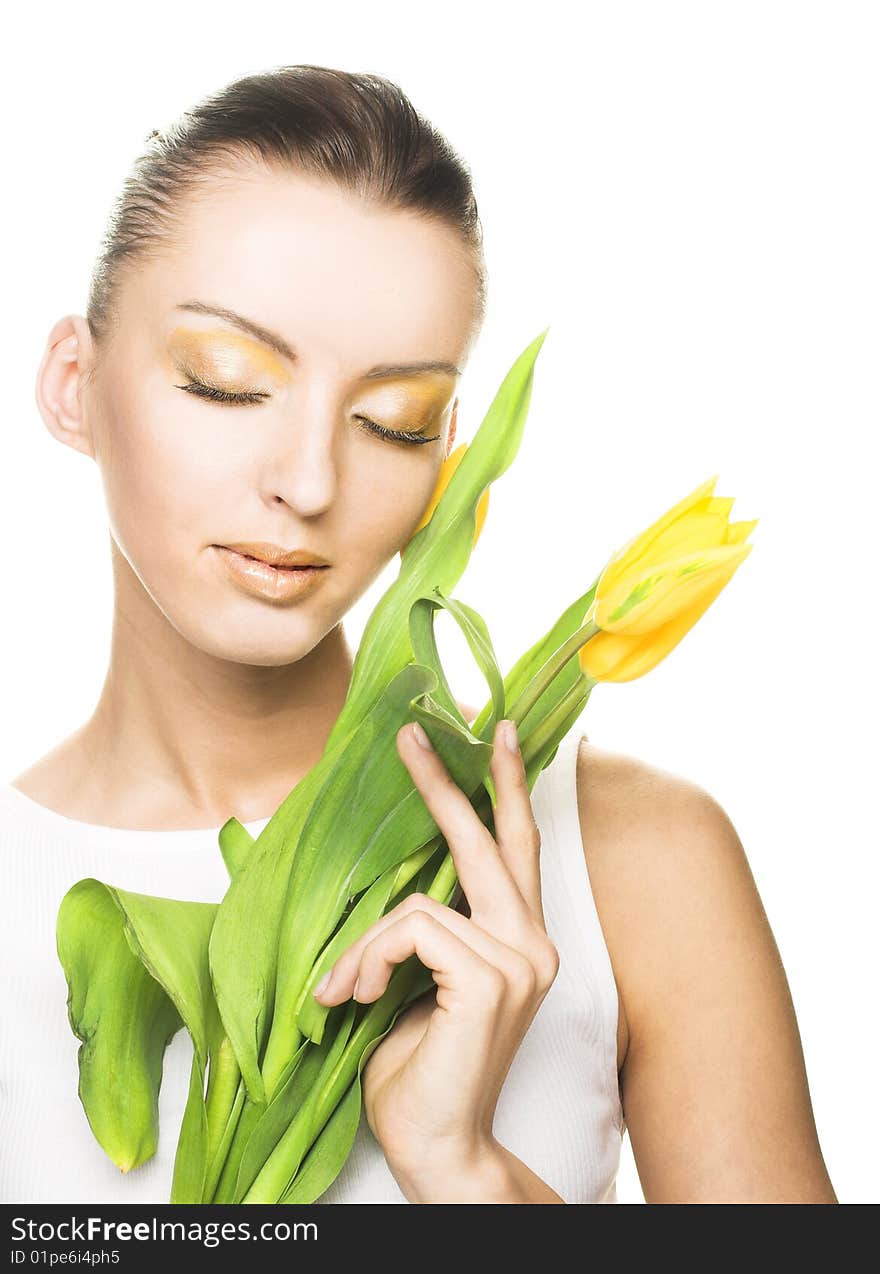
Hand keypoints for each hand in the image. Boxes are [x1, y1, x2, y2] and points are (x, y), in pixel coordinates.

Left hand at [312, 717, 560, 1193]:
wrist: (438, 1145)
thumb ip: (428, 930)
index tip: (491, 733)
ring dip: (366, 946)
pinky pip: (411, 930)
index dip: (505, 787)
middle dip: (446, 783)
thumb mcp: (422, 983)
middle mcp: (532, 943)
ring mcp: (518, 960)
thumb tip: (396, 880)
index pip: (517, 847)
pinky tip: (359, 1000)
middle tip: (409, 736)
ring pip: (422, 902)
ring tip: (343, 990)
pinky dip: (370, 960)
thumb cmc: (424, 1070)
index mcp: (521, 940)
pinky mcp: (490, 981)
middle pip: (490, 840)